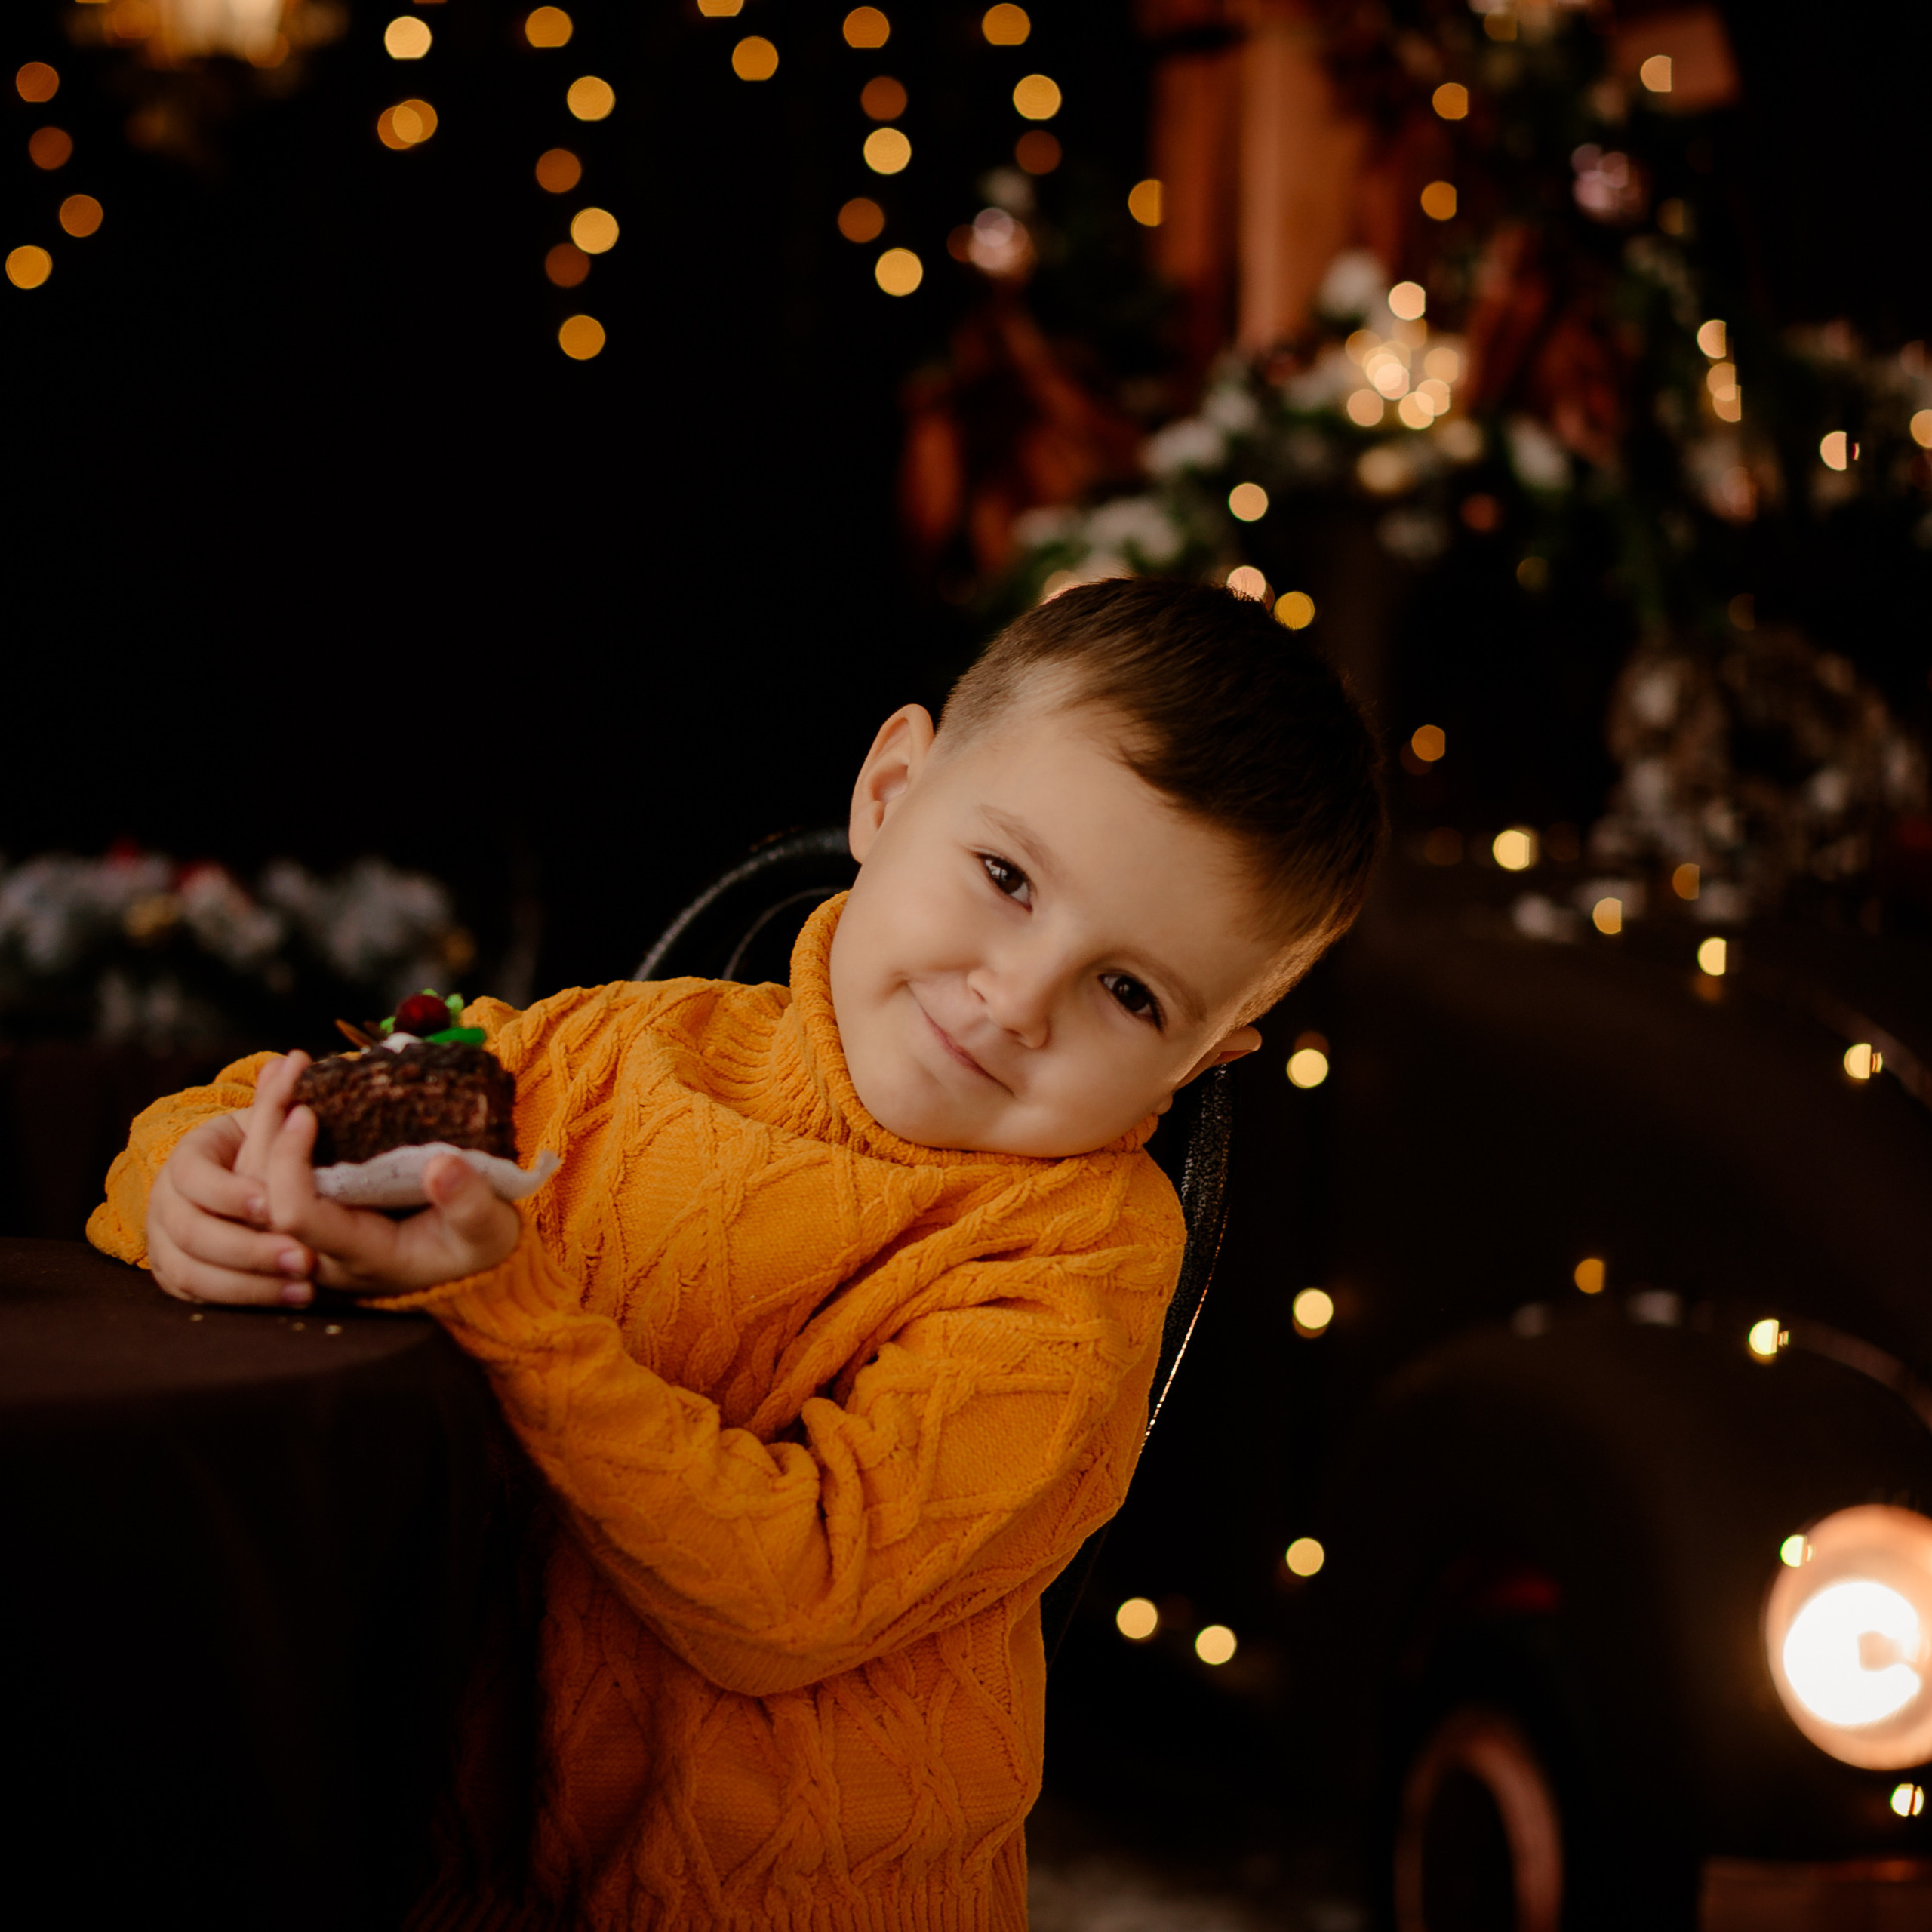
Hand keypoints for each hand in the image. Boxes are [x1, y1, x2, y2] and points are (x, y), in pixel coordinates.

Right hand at [146, 1050, 319, 1306]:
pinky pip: (205, 1300)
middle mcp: (164, 1206)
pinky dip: (247, 1302)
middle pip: (194, 1234)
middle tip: (303, 1257)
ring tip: (307, 1287)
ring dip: (253, 1284)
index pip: (195, 1179)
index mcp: (182, 1163)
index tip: (274, 1204)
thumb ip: (278, 1098)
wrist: (222, 1186)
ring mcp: (165, 1246)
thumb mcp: (262, 1125)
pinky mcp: (179, 1280)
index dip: (231, 1193)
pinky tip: (293, 1302)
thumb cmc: (253, 1150)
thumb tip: (295, 1058)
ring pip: (197, 1273)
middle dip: (250, 1248)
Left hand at [146, 1050, 521, 1305]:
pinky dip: (273, 1123)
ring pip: (257, 1181)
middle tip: (291, 1068)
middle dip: (266, 1126)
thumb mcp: (490, 1231)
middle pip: (260, 1194)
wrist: (469, 1248)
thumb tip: (441, 1167)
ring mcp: (314, 1228)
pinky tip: (284, 1082)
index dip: (289, 1165)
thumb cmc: (477, 1241)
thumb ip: (470, 1206)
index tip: (308, 1113)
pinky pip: (273, 1169)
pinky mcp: (318, 1203)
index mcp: (360, 1255)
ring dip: (264, 1119)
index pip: (297, 1217)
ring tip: (286, 1066)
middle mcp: (323, 1247)